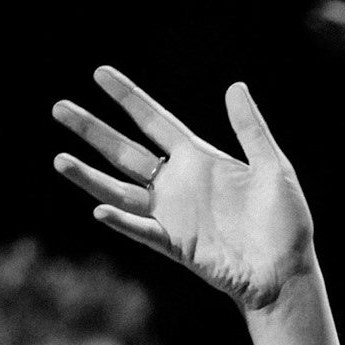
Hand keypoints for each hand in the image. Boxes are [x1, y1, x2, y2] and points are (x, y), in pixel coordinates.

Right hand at [53, 67, 314, 309]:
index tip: (99, 73)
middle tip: (59, 108)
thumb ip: (250, 130)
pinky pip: (141, 230)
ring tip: (59, 159)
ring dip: (89, 176)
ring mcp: (172, 214)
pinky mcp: (175, 244)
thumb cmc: (285, 221)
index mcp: (199, 159)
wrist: (285, 271)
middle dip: (92, 130)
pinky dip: (121, 220)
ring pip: (119, 190)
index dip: (128, 98)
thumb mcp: (274, 168)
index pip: (155, 121)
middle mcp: (178, 183)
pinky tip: (100, 208)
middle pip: (125, 151)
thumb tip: (236, 86)